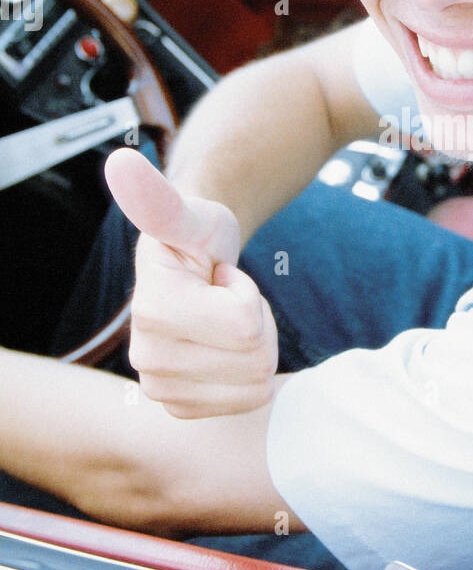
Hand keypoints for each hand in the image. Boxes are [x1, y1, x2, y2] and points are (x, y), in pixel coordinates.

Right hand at [104, 148, 278, 417]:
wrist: (192, 265)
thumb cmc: (196, 235)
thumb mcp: (189, 214)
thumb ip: (159, 198)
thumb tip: (120, 161)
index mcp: (151, 311)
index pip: (246, 324)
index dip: (246, 294)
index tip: (219, 276)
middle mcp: (146, 359)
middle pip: (255, 359)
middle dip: (255, 322)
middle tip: (225, 299)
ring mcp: (160, 389)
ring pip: (256, 384)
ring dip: (254, 347)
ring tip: (224, 320)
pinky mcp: (180, 408)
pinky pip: (248, 403)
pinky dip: (248, 375)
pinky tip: (223, 348)